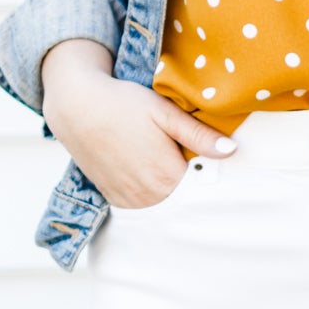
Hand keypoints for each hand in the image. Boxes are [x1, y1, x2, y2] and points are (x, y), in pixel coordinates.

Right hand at [40, 38, 235, 206]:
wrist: (76, 107)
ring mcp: (129, 200)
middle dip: (192, 183)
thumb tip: (232, 150)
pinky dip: (151, 195)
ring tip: (169, 163)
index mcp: (167, 175)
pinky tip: (150, 173)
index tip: (214, 159)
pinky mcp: (114, 199)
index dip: (211, 172)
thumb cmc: (123, 103)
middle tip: (190, 158)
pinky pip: (143, 205)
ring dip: (171, 191)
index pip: (203, 186)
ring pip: (164, 204)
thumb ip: (197, 134)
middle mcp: (148, 195)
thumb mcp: (163, 112)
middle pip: (184, 198)